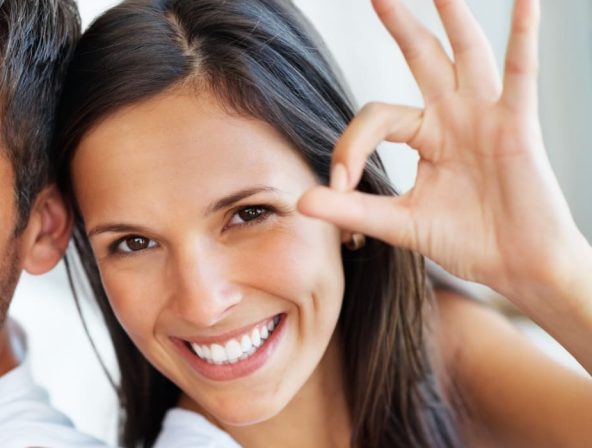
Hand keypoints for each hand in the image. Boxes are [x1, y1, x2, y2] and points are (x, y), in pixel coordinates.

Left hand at [298, 0, 589, 302]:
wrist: (518, 267)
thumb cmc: (468, 242)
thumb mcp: (399, 225)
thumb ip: (351, 210)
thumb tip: (299, 201)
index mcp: (425, 136)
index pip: (375, 120)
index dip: (350, 147)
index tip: (340, 186)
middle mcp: (454, 116)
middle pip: (422, 58)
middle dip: (401, 25)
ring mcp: (485, 116)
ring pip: (466, 54)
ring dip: (452, 17)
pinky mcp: (517, 125)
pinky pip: (520, 74)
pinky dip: (525, 37)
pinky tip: (525, 3)